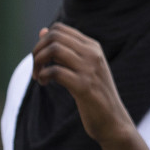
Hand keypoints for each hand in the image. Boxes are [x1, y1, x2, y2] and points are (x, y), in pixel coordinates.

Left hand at [31, 23, 135, 148]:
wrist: (113, 120)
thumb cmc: (95, 95)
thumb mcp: (83, 68)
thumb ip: (65, 50)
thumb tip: (42, 31)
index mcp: (93, 47)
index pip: (59, 28)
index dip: (43, 40)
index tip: (41, 58)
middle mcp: (93, 54)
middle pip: (54, 37)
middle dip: (37, 50)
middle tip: (36, 68)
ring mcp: (89, 69)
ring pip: (54, 50)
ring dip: (38, 62)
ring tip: (38, 76)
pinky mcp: (84, 86)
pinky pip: (55, 71)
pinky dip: (43, 76)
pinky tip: (44, 83)